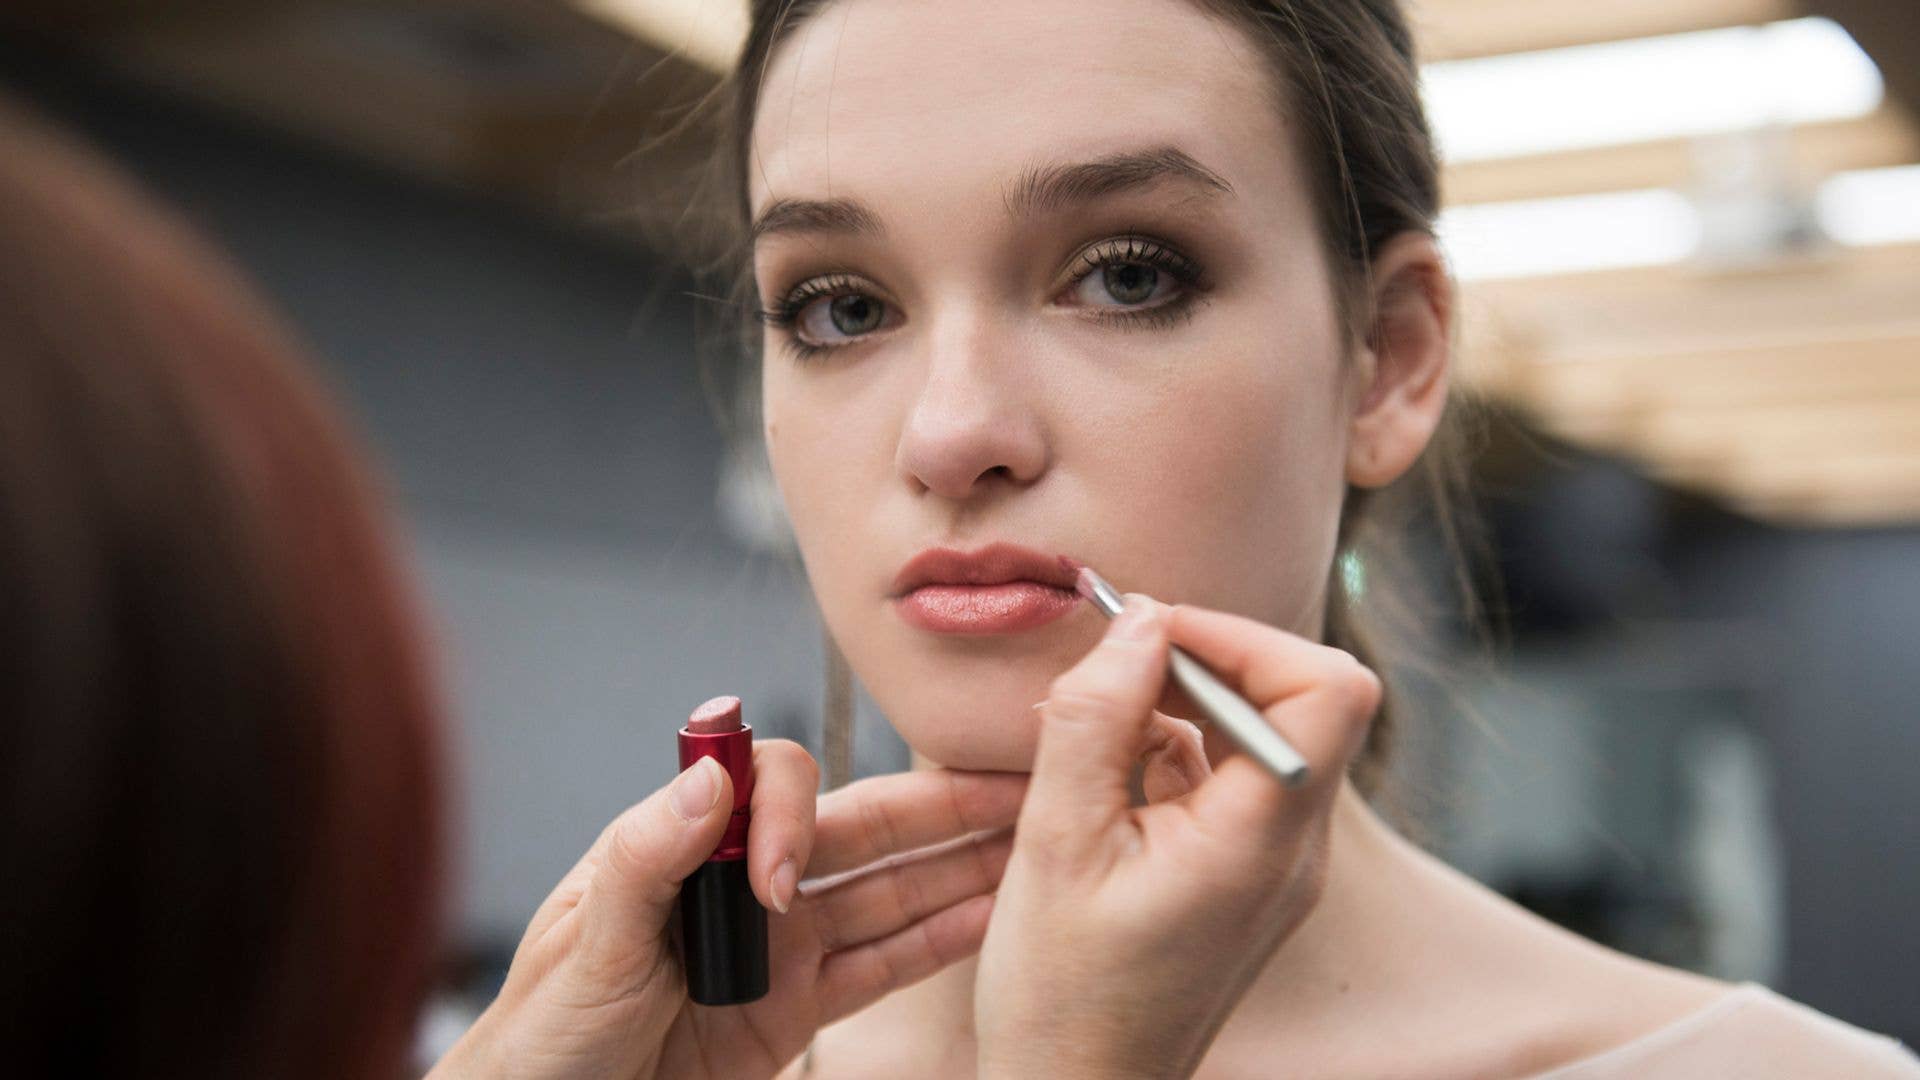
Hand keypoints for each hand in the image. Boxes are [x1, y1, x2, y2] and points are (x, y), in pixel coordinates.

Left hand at [431, 741, 1025, 1079]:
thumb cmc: (544, 1030)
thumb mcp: (588, 944)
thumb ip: (647, 858)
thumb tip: (709, 775)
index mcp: (689, 844)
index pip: (771, 788)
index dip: (794, 818)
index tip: (777, 882)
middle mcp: (745, 882)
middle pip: (860, 827)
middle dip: (937, 805)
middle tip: (1012, 784)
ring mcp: (780, 945)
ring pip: (888, 893)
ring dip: (959, 868)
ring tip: (1030, 843)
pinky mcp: (800, 1009)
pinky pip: (881, 967)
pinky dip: (939, 944)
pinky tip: (991, 917)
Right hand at [975, 597, 1380, 1078]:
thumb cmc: (1061, 994)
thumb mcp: (1055, 843)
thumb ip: (1096, 720)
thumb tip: (1138, 619)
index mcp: (1260, 842)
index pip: (1327, 689)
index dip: (1244, 637)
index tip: (1153, 633)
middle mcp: (1292, 851)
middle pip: (1298, 700)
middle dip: (1203, 661)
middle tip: (1111, 669)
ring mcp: (1275, 867)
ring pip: (1259, 734)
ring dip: (1179, 705)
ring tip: (1087, 729)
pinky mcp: (1246, 878)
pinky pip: (1229, 779)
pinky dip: (1171, 752)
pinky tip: (1101, 775)